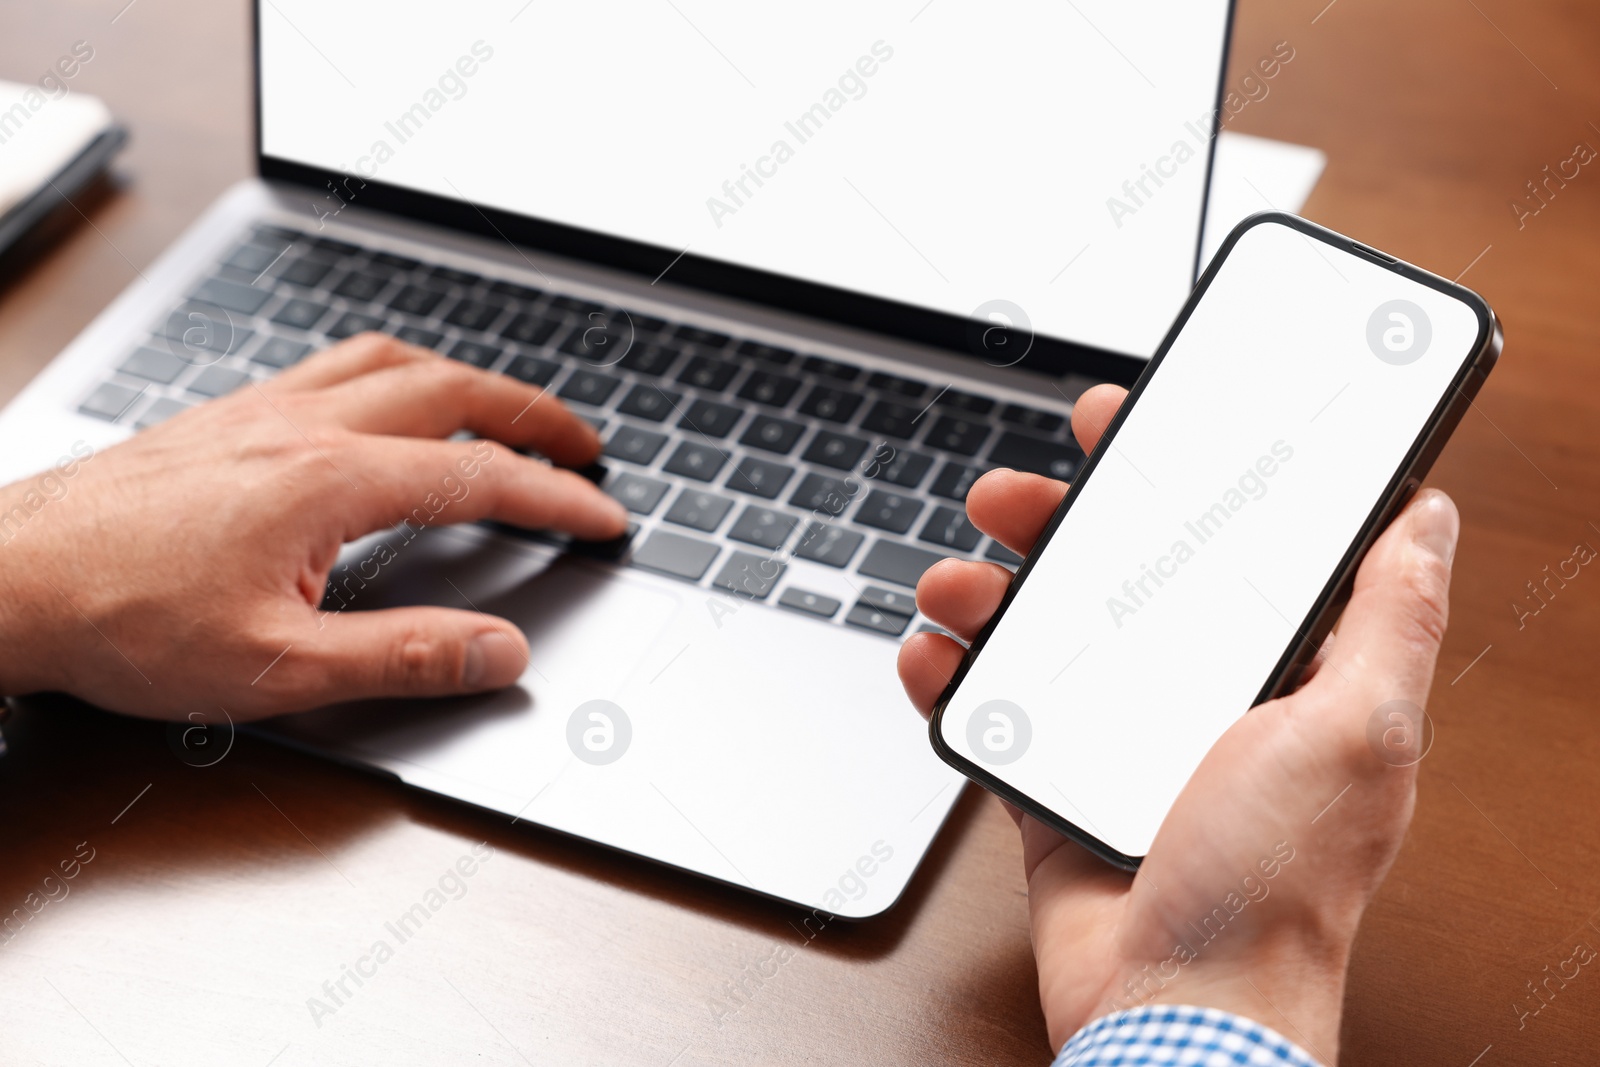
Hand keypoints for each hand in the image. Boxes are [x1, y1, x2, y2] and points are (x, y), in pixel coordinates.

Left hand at [0, 333, 627, 720]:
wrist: (5, 578)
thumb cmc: (122, 621)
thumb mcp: (277, 670)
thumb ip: (403, 660)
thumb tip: (499, 653)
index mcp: (330, 481)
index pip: (480, 478)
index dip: (558, 497)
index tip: (603, 515)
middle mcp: (302, 426)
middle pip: (451, 389)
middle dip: (533, 413)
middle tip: (582, 444)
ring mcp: (259, 411)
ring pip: (390, 361)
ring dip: (465, 378)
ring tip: (502, 408)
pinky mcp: (223, 416)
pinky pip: (332, 366)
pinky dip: (393, 373)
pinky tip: (383, 404)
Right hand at [898, 384, 1458, 1061]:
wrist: (1174, 1007)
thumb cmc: (1277, 886)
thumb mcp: (1357, 732)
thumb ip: (1391, 617)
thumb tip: (1426, 515)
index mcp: (1278, 670)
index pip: (1228, 545)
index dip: (1179, 477)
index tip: (1133, 427)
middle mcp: (1197, 694)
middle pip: (1117, 574)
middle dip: (1060, 522)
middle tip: (1019, 495)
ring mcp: (1118, 738)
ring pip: (1042, 632)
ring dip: (988, 592)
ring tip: (957, 581)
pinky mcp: (1055, 783)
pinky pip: (992, 711)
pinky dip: (951, 677)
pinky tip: (930, 655)